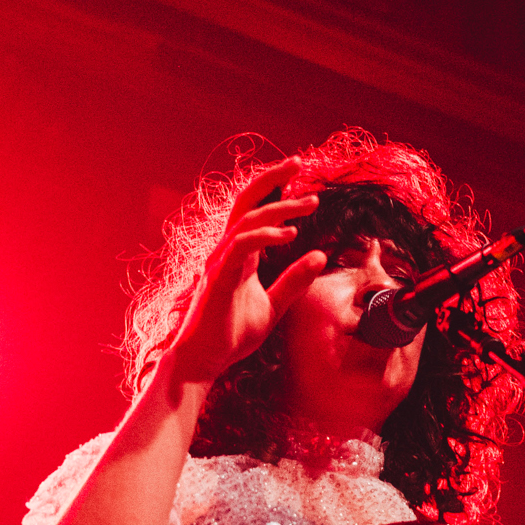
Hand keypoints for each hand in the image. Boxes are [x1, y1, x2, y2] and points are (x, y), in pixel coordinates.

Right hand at [161, 159, 327, 386]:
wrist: (203, 362)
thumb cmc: (231, 336)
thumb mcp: (273, 307)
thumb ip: (294, 282)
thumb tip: (321, 256)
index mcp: (239, 254)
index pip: (255, 211)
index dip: (275, 191)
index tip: (301, 179)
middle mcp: (227, 251)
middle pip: (246, 200)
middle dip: (271, 178)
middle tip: (298, 161)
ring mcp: (220, 262)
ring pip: (246, 219)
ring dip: (279, 207)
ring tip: (309, 204)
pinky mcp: (219, 278)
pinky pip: (241, 245)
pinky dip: (265, 234)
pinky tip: (290, 235)